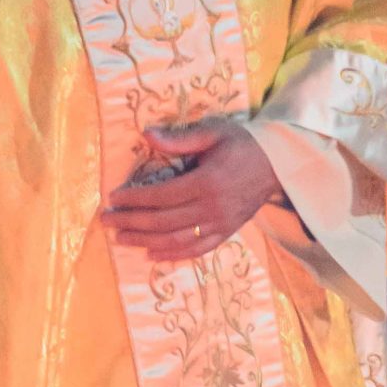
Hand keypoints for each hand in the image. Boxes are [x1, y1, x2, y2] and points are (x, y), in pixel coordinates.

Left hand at [103, 119, 280, 261]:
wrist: (279, 163)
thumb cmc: (243, 143)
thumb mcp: (213, 132)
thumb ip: (179, 138)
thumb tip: (146, 134)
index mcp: (207, 181)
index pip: (161, 195)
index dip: (135, 199)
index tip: (114, 198)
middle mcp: (212, 208)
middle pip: (163, 221)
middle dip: (131, 222)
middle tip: (107, 221)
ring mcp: (220, 224)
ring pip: (176, 239)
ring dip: (145, 241)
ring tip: (121, 239)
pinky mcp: (227, 233)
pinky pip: (197, 250)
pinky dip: (173, 255)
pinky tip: (152, 254)